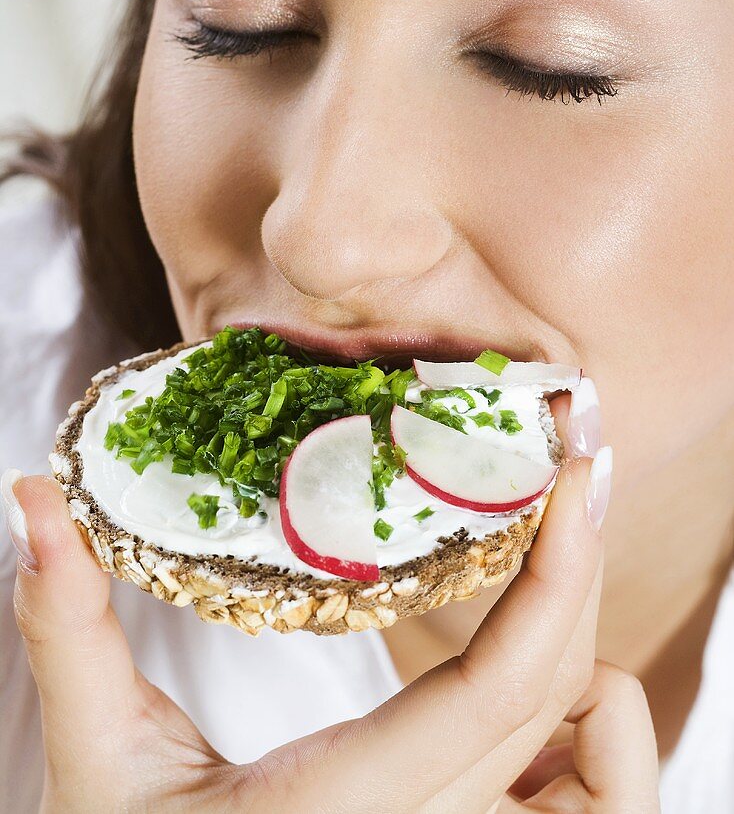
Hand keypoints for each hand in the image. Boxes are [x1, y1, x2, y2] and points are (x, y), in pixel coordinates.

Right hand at [4, 413, 658, 812]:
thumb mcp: (97, 760)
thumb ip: (68, 628)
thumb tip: (34, 497)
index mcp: (351, 808)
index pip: (500, 689)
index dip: (557, 574)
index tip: (572, 474)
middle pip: (560, 693)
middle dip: (578, 564)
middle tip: (564, 459)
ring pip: (589, 753)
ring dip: (586, 647)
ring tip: (547, 549)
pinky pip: (569, 791)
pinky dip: (575, 714)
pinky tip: (523, 653)